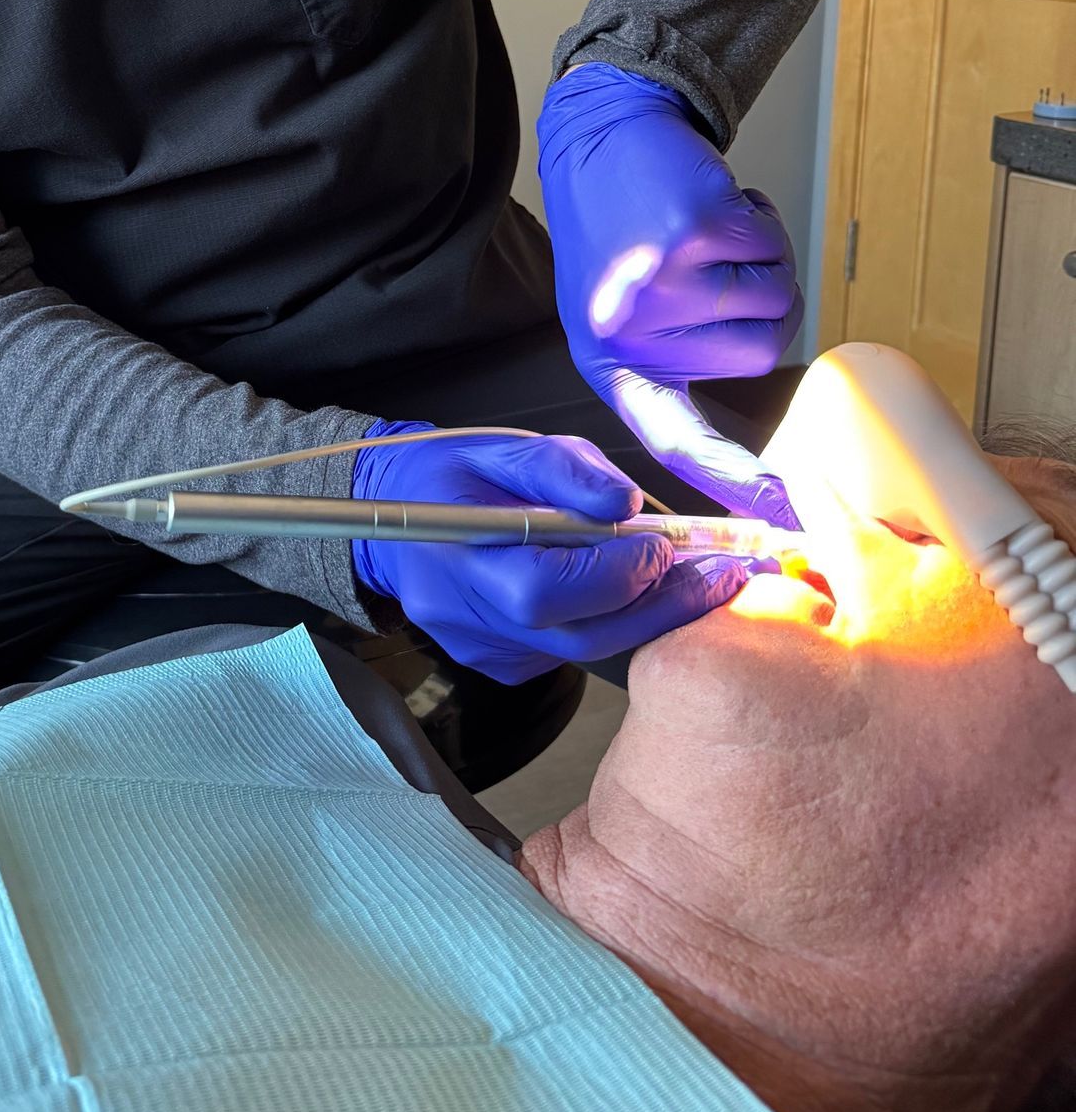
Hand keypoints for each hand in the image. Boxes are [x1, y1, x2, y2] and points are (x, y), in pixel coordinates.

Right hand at [350, 422, 749, 682]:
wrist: (391, 511)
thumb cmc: (447, 472)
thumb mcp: (500, 447)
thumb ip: (564, 472)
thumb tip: (627, 506)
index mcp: (460, 560)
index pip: (548, 588)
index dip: (616, 572)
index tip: (667, 543)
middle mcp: (468, 619)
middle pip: (581, 636)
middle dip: (659, 605)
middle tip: (720, 575)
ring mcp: (482, 651)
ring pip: (581, 650)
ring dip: (644, 615)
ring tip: (695, 578)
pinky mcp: (497, 664)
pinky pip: (566, 651)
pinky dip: (606, 621)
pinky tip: (629, 590)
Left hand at [538, 61, 802, 526]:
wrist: (600, 135)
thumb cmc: (618, 228)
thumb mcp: (621, 311)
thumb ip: (672, 363)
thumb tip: (756, 443)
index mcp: (614, 363)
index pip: (676, 441)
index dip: (735, 479)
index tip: (786, 511)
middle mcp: (633, 333)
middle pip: (760, 354)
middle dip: (757, 305)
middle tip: (710, 266)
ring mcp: (661, 285)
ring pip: (775, 300)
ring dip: (761, 260)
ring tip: (707, 233)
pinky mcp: (691, 233)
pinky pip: (772, 248)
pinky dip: (761, 220)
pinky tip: (716, 202)